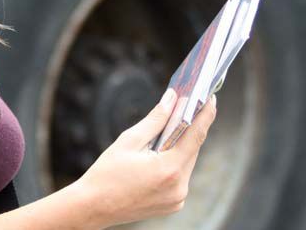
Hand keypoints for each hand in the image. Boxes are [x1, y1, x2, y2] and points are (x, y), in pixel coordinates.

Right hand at [74, 90, 216, 227]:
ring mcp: (177, 199)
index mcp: (170, 169)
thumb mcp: (130, 140)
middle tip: (188, 107)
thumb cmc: (107, 174)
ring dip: (181, 145)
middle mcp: (179, 187)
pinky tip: (163, 151)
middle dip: (190, 128)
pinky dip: (175, 161)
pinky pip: (180, 176)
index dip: (206, 115)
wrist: (94, 207)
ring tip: (172, 128)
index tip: (212, 99)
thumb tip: (172, 99)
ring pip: (187, 162)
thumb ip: (155, 119)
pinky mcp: (173, 204)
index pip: (196, 136)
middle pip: (192, 149)